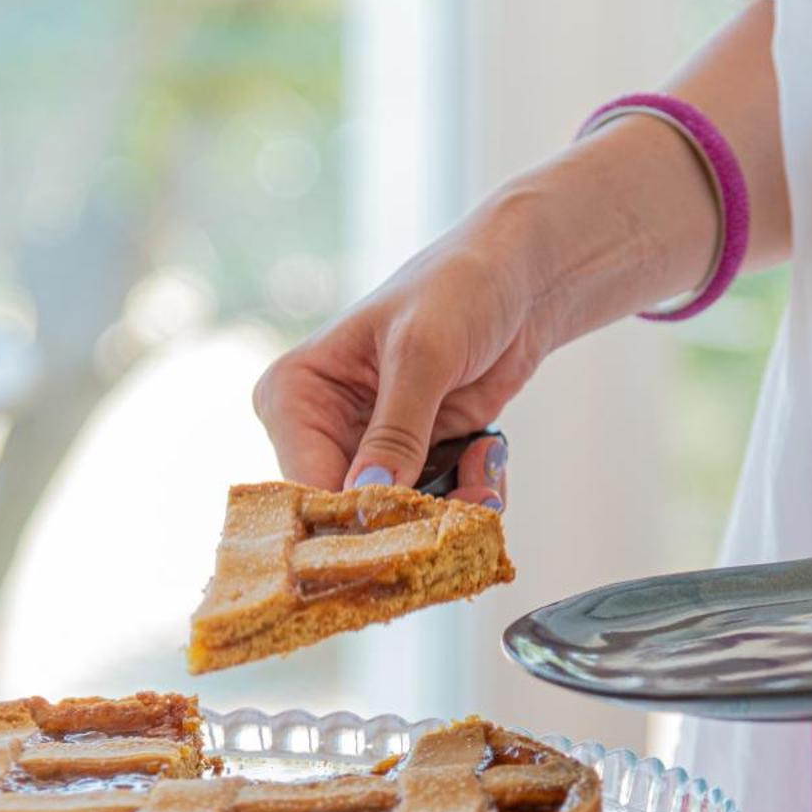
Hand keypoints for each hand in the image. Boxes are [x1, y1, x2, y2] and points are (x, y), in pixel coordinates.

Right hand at [253, 201, 552, 506]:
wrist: (518, 279)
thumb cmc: (458, 287)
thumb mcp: (422, 353)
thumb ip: (397, 429)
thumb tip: (368, 496)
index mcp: (293, 395)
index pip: (305, 483)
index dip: (350, 517)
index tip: (403, 533)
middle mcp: (320, 430)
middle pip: (351, 513)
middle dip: (410, 517)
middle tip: (461, 506)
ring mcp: (369, 450)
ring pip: (399, 519)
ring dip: (449, 507)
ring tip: (483, 468)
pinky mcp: (415, 460)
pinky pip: (436, 508)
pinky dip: (469, 494)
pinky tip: (486, 456)